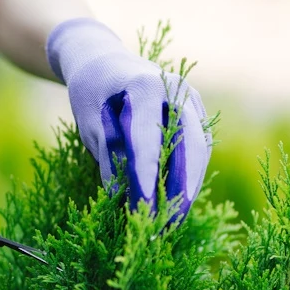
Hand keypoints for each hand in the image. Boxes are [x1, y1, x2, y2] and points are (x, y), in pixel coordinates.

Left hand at [48, 19, 210, 217]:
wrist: (105, 61)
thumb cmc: (92, 90)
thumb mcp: (89, 120)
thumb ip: (107, 155)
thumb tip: (121, 197)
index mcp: (146, 86)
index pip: (148, 140)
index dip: (146, 177)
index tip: (144, 210)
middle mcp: (177, 90)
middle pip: (189, 147)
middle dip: (180, 190)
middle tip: (167, 227)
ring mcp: (191, 101)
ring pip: (199, 151)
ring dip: (188, 188)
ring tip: (172, 223)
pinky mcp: (195, 114)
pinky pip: (198, 149)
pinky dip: (189, 176)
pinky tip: (176, 203)